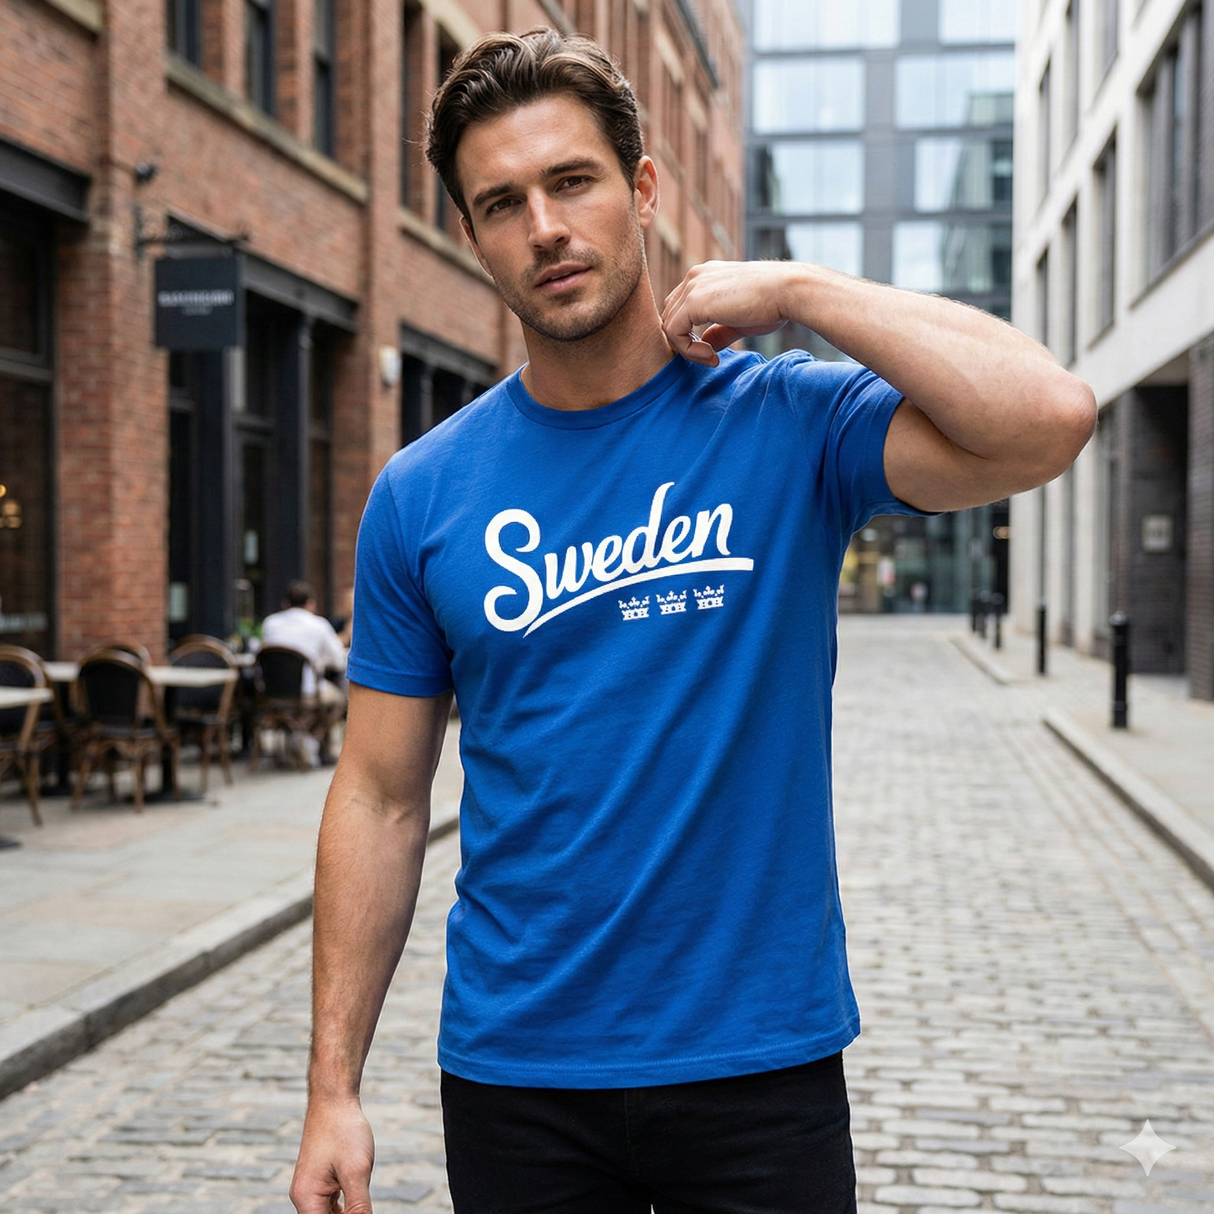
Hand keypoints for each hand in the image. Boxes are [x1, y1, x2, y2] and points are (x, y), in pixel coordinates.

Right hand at [290, 1097, 374, 1213]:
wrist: (334, 1099)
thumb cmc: (344, 1131)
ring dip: (346, 1213)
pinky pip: (330, 1205)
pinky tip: (357, 1206)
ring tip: (360, 1197)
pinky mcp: (320, 1181)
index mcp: (307, 1199)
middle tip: (363, 1204)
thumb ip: (359, 1206)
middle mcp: (304, 1197)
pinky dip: (344, 1208)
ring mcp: (311, 1188)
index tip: (361, 1211)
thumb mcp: (357, 1170)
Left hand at [661, 260, 801, 364]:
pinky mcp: (693, 301)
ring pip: (669, 325)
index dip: (689, 333)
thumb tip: (707, 346)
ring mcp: (692, 286)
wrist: (788, 291)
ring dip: (686, 349)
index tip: (713, 351)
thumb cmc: (773, 303)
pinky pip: (673, 332)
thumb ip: (719, 331)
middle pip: (670, 315)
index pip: (680, 307)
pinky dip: (687, 350)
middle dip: (685, 341)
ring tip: (712, 358)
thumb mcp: (740, 320)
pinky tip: (711, 356)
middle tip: (711, 357)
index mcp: (705, 275)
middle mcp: (695, 276)